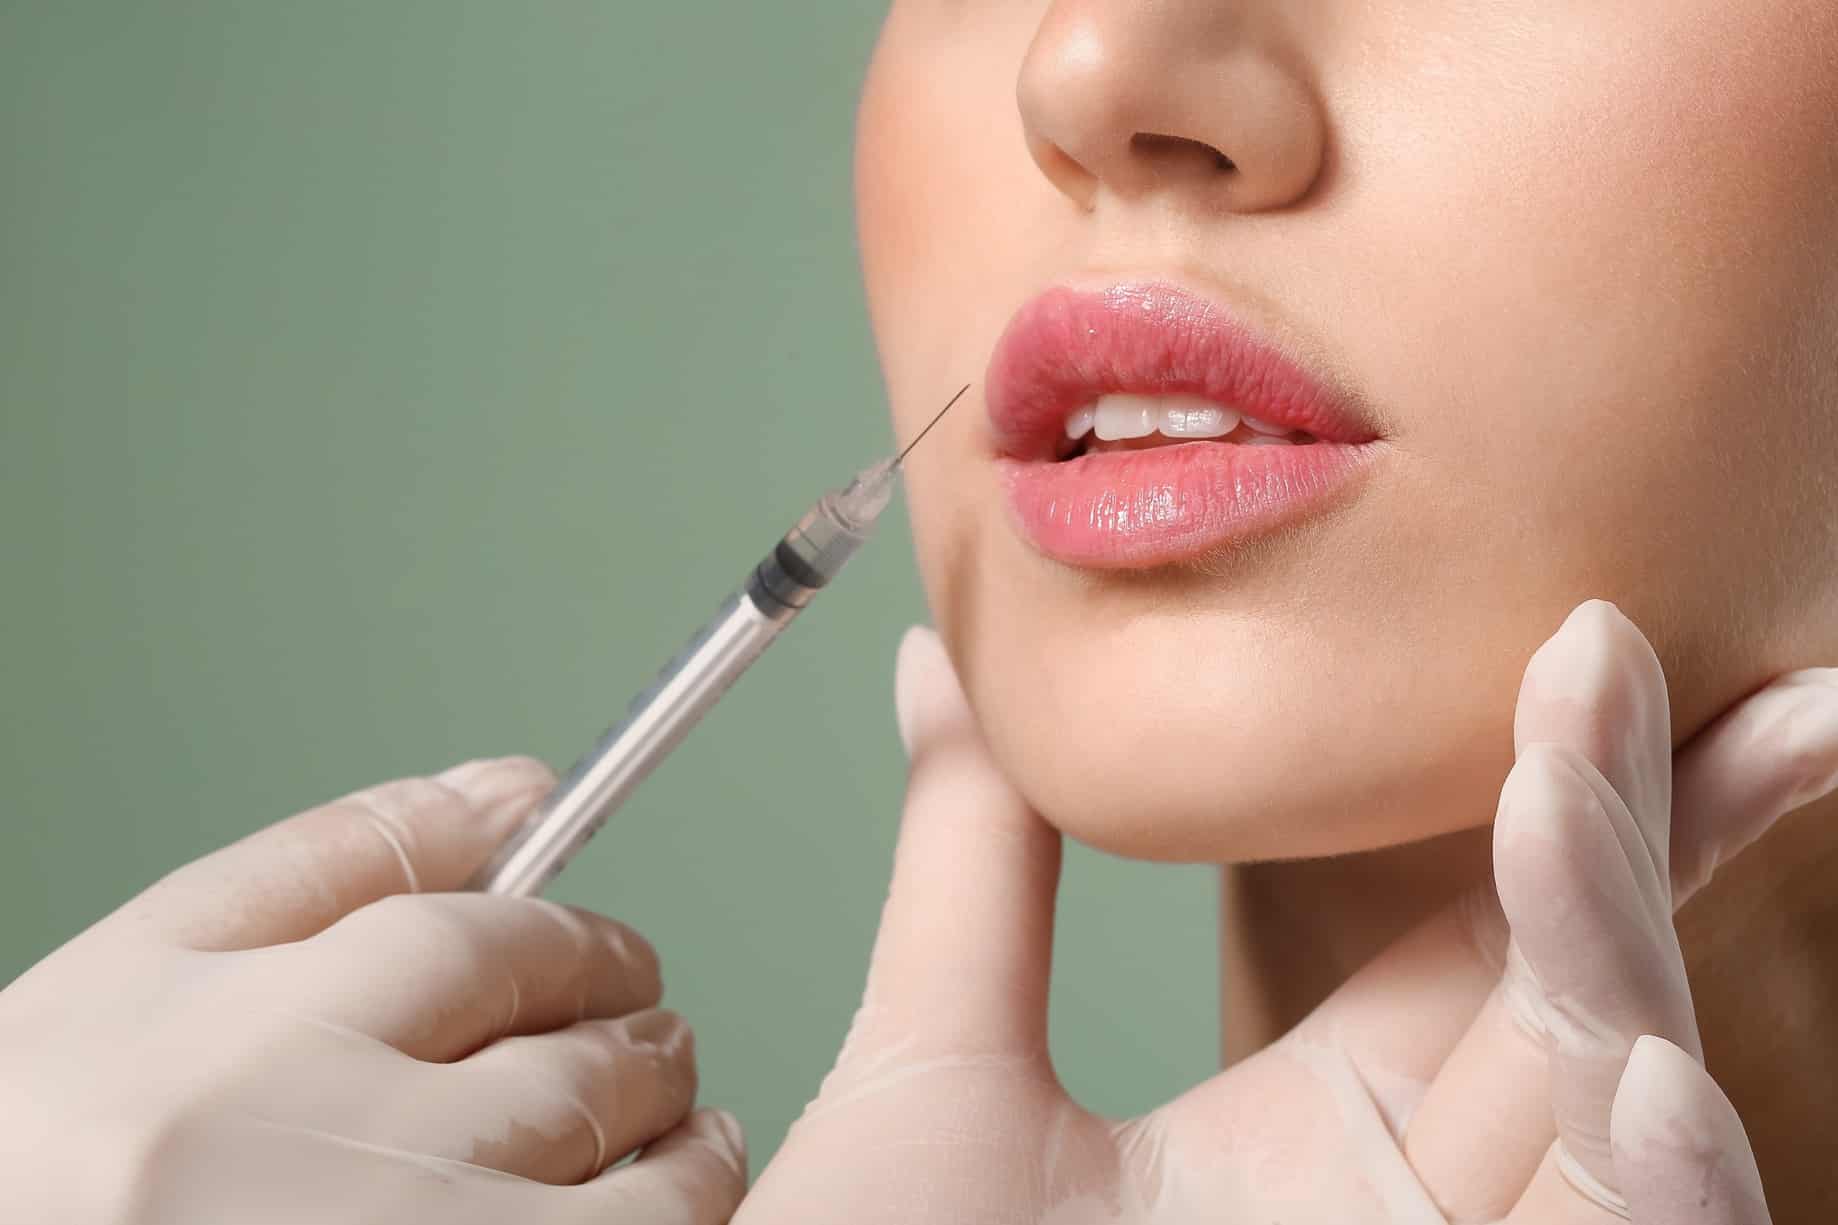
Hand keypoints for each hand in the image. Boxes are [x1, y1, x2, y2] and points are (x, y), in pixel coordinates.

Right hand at [0, 757, 746, 1223]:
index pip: (463, 935)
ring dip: (661, 1092)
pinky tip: (674, 1176)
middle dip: (616, 998)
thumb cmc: (62, 1166)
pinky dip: (687, 1193)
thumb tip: (508, 787)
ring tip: (658, 1079)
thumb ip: (323, 865)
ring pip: (610, 1137)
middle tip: (634, 998)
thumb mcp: (133, 991)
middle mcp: (318, 1155)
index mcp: (222, 1048)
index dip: (552, 927)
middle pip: (552, 1036)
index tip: (582, 939)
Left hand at [737, 604, 1837, 1222]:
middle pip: (1585, 996)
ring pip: (1623, 1121)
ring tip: (1569, 791)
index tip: (1587, 634)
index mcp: (1319, 1131)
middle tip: (1665, 649)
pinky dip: (1661, 1184)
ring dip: (1623, 952)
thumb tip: (936, 654)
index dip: (1558, 785)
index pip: (1483, 937)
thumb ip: (974, 855)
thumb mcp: (937, 1062)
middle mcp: (1418, 1214)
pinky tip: (1637, 1064)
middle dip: (1651, 820)